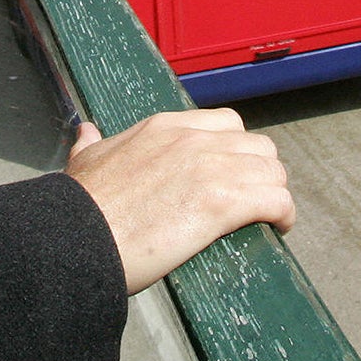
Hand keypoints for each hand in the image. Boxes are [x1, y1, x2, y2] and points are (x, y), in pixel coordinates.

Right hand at [64, 110, 294, 294]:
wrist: (76, 236)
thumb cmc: (79, 207)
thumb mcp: (83, 163)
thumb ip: (91, 144)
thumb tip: (86, 131)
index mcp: (164, 127)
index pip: (226, 124)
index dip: (237, 151)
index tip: (234, 174)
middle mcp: (193, 140)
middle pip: (257, 146)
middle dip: (261, 172)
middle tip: (254, 199)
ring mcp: (210, 168)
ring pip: (272, 171)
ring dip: (275, 194)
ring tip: (269, 217)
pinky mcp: (222, 203)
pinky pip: (277, 199)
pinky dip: (283, 214)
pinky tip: (279, 227)